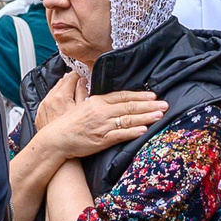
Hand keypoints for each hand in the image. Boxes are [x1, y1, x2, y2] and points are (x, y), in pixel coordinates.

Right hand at [39, 88, 166, 161]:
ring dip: (146, 117)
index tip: (152, 95)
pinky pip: (120, 135)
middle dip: (149, 105)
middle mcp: (101, 112)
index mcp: (96, 102)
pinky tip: (144, 130)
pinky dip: (133, 132)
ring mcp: (102, 126)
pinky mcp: (101, 140)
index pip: (122, 96)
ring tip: (160, 115)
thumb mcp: (73, 103)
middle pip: (129, 106)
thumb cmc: (64, 123)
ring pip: (128, 120)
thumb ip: (81, 92)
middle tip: (165, 104)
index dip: (139, 95)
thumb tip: (82, 80)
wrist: (55, 139)